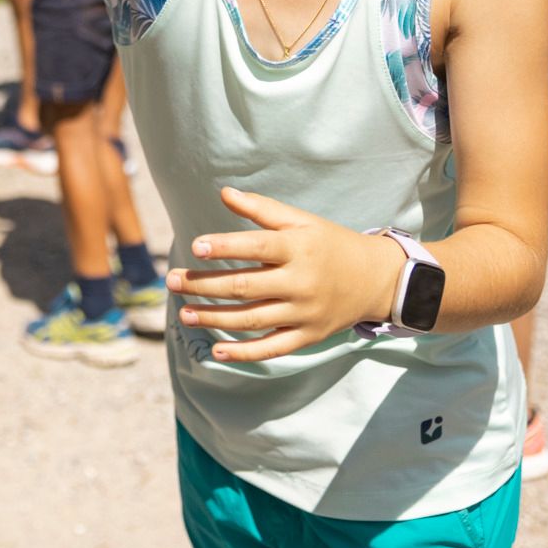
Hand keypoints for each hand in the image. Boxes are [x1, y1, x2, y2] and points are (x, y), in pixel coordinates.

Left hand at [164, 187, 405, 362]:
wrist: (376, 279)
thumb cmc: (330, 243)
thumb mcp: (302, 220)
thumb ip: (262, 209)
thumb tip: (224, 193)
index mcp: (299, 248)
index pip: (256, 248)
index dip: (225, 247)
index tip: (195, 247)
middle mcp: (301, 282)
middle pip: (245, 287)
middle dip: (205, 286)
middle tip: (172, 281)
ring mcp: (304, 313)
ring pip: (252, 319)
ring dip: (215, 318)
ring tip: (185, 313)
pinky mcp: (308, 336)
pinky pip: (272, 348)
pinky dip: (244, 354)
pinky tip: (216, 351)